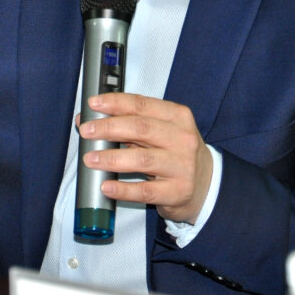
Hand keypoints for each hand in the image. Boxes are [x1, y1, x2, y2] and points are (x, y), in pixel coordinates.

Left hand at [78, 92, 212, 223]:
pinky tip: (107, 186)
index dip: (116, 103)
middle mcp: (182, 139)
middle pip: (141, 128)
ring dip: (112, 158)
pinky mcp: (177, 191)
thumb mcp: (162, 132)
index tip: (94, 104)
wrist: (207, 185)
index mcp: (178, 116)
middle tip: (87, 131)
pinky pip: (145, 191)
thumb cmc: (177, 153)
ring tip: (90, 159)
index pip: (143, 105)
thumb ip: (130, 125)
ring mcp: (182, 166)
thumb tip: (90, 120)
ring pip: (142, 159)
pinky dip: (123, 189)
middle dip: (109, 128)